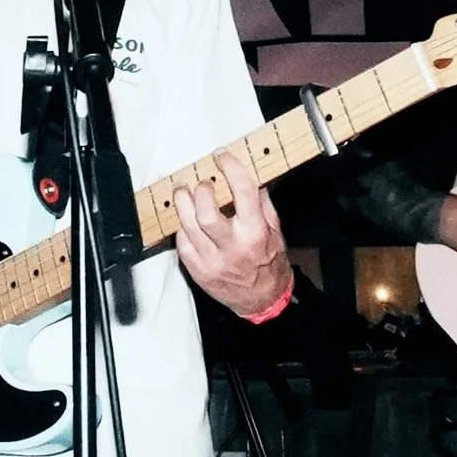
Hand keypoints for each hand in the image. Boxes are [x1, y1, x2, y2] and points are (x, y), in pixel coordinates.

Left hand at [171, 150, 292, 317]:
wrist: (263, 300)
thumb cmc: (269, 263)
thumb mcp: (275, 230)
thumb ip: (261, 203)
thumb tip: (247, 175)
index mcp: (255, 232)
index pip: (242, 191)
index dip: (230, 167)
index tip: (221, 156)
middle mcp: (233, 247)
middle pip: (206, 213)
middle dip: (200, 190)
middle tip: (202, 183)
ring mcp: (212, 261)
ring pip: (188, 226)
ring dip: (183, 203)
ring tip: (184, 193)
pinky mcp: (198, 271)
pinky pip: (182, 242)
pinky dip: (182, 227)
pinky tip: (188, 221)